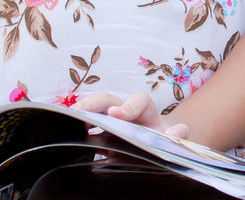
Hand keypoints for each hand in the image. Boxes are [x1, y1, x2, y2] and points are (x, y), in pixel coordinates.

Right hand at [75, 91, 190, 140]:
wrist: (163, 145)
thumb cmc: (169, 138)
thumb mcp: (179, 137)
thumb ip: (180, 134)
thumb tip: (173, 134)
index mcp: (145, 111)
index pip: (137, 101)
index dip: (127, 106)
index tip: (116, 113)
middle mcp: (125, 113)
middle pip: (106, 100)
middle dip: (91, 104)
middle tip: (77, 112)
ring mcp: (111, 125)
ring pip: (92, 112)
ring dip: (79, 115)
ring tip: (64, 122)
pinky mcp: (102, 139)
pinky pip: (87, 132)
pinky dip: (75, 132)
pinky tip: (64, 139)